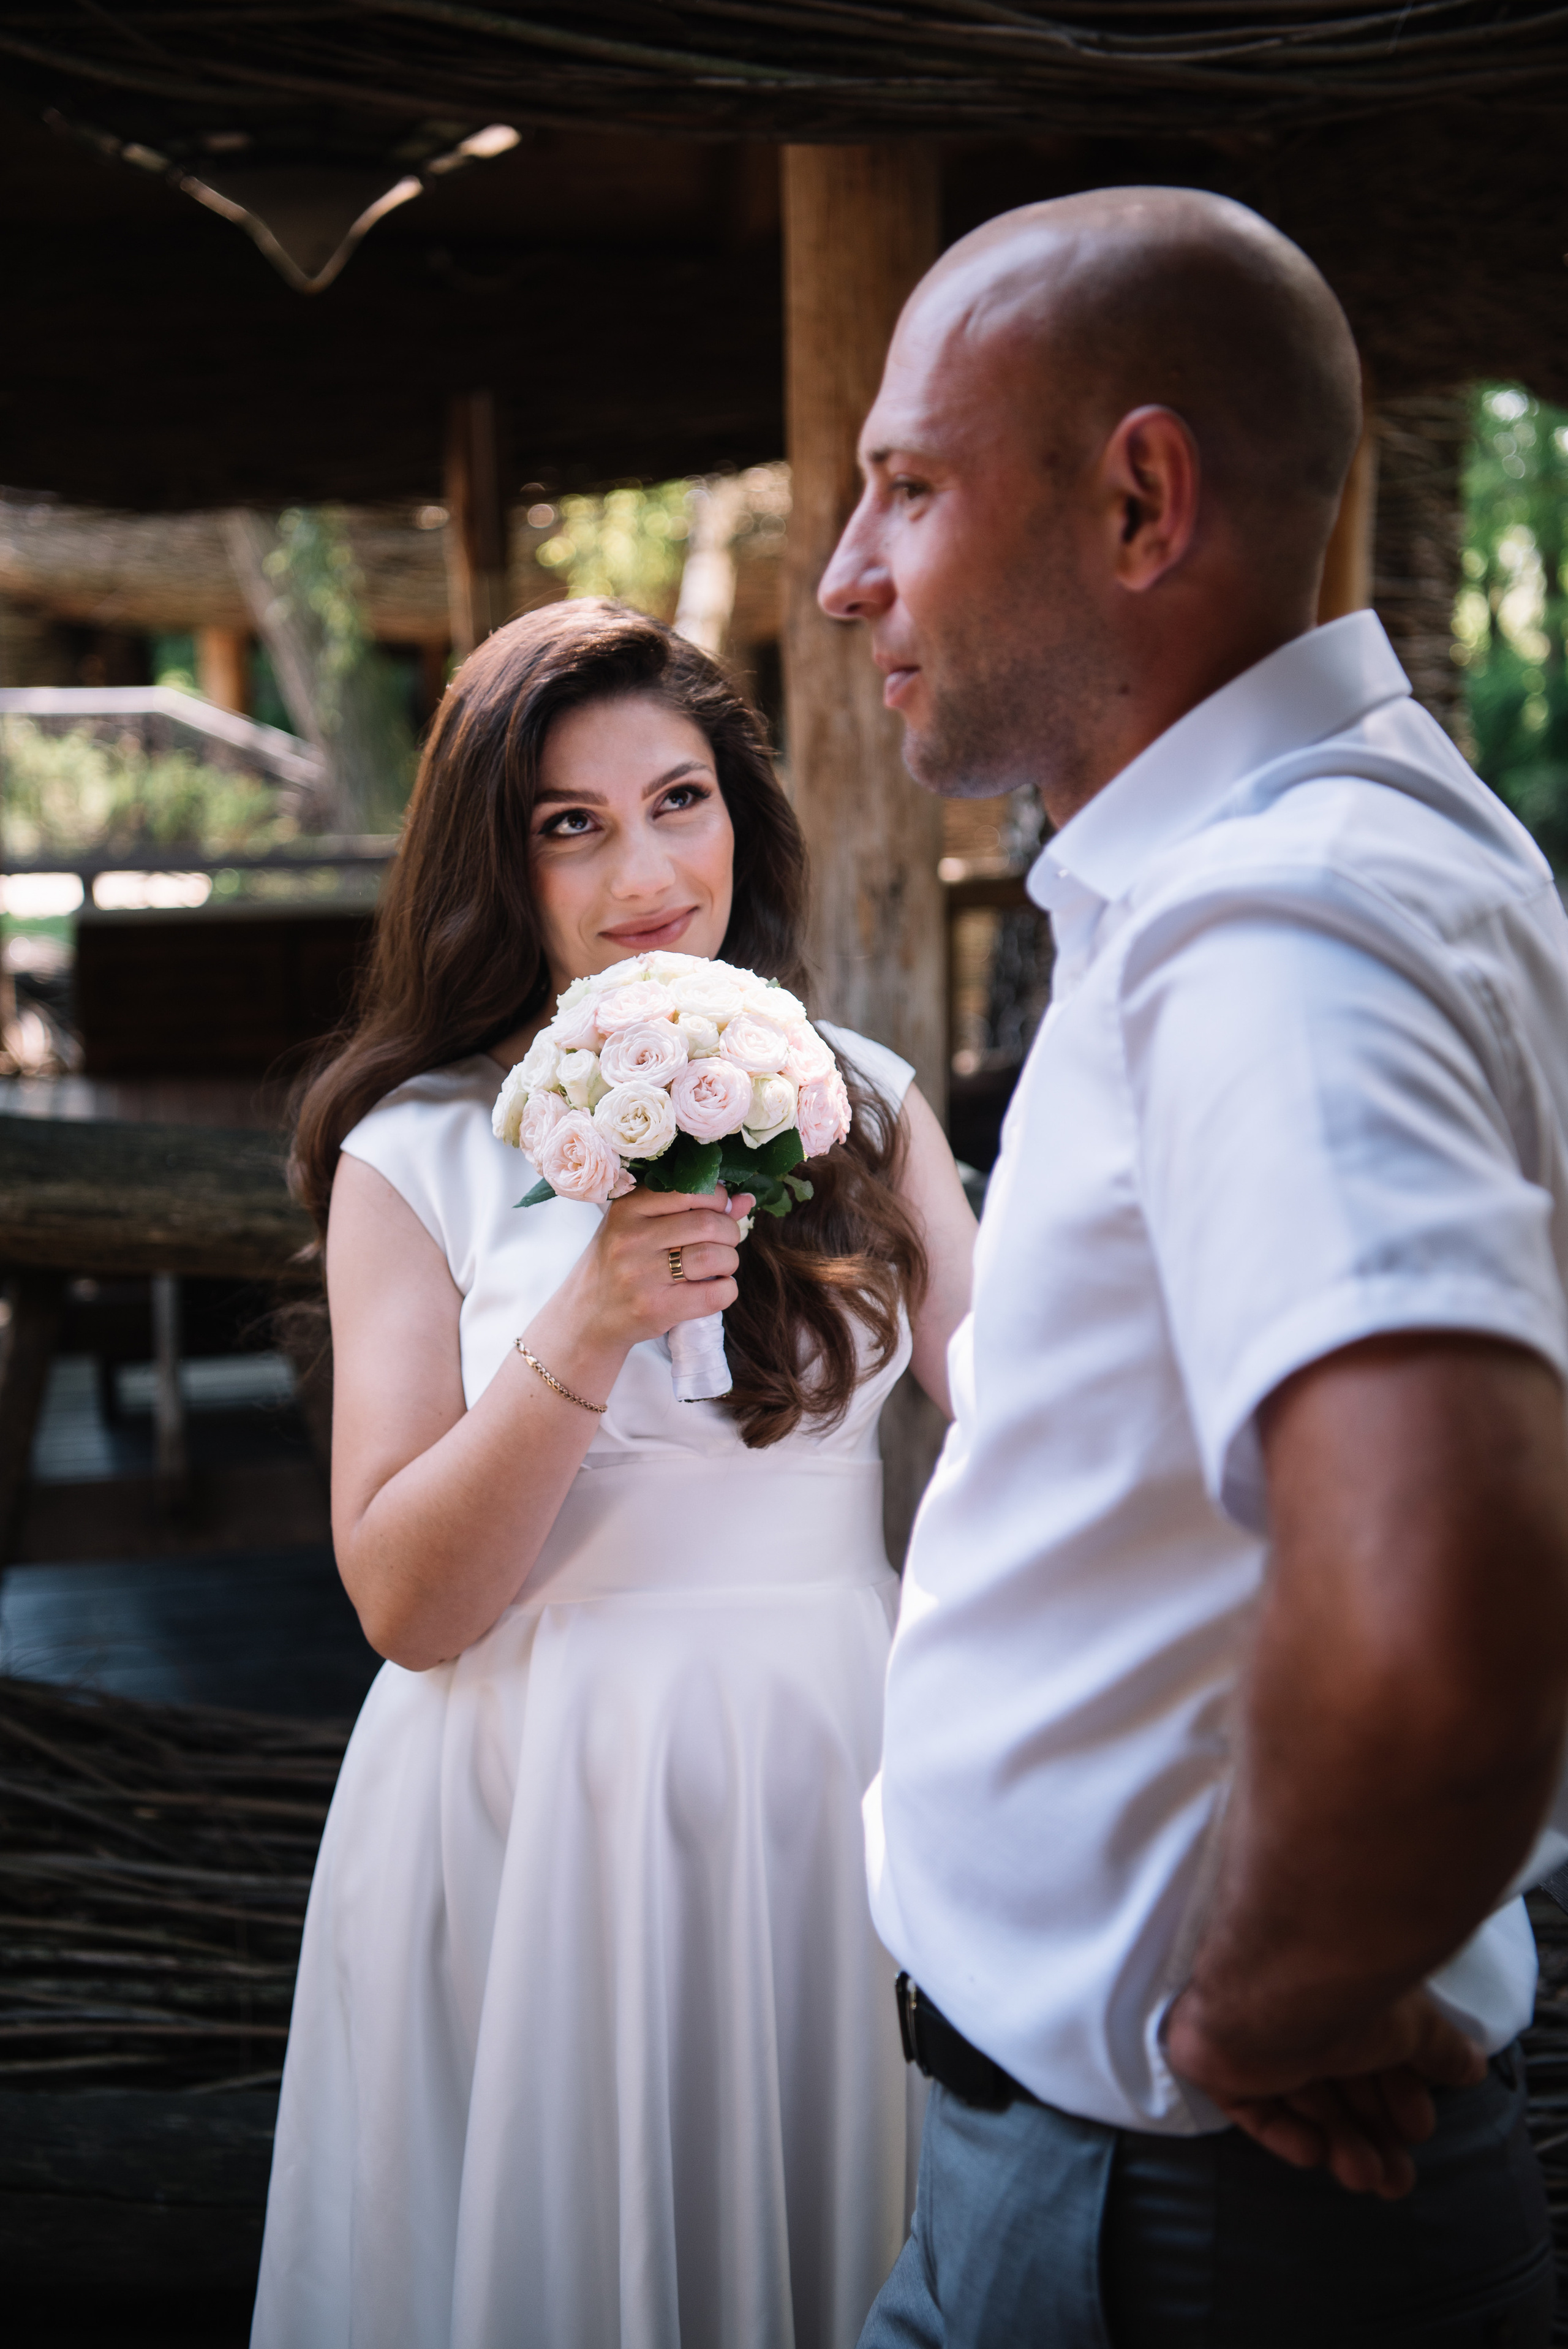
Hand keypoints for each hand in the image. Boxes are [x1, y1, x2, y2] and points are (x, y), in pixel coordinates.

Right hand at [568, 1183, 755, 1353]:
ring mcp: (642, 1275)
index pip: (691, 1190)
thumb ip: (691, 1210)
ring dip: (729, 1261)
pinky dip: (727, 1290)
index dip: (717, 1199)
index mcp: (628, 1209)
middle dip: (729, 1232)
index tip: (717, 1212)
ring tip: (719, 1266)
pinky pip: (715, 1294)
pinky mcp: (656, 1308)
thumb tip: (745, 1200)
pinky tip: (715, 1289)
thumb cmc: (621, 1265)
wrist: (588, 1316)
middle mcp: (632, 1239)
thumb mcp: (642, 1227)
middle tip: (722, 1243)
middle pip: (709, 1223)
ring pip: (714, 1256)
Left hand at [1164, 1984, 1486, 2198]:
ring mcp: (1257, 2036)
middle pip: (1339, 2088)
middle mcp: (1301, 2015)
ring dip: (1338, 2144)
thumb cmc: (1350, 1996)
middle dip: (1371, 2138)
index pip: (1373, 2056)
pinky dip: (1284, 2133)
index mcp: (1344, 1999)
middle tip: (1395, 2182)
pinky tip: (1313, 2152)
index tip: (1417, 2130)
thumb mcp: (1413, 2028)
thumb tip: (1471, 2066)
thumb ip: (1439, 2050)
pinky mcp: (1218, 2061)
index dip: (1398, 2098)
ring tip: (1367, 2177)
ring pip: (1301, 2102)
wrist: (1278, 1985)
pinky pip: (1252, 2108)